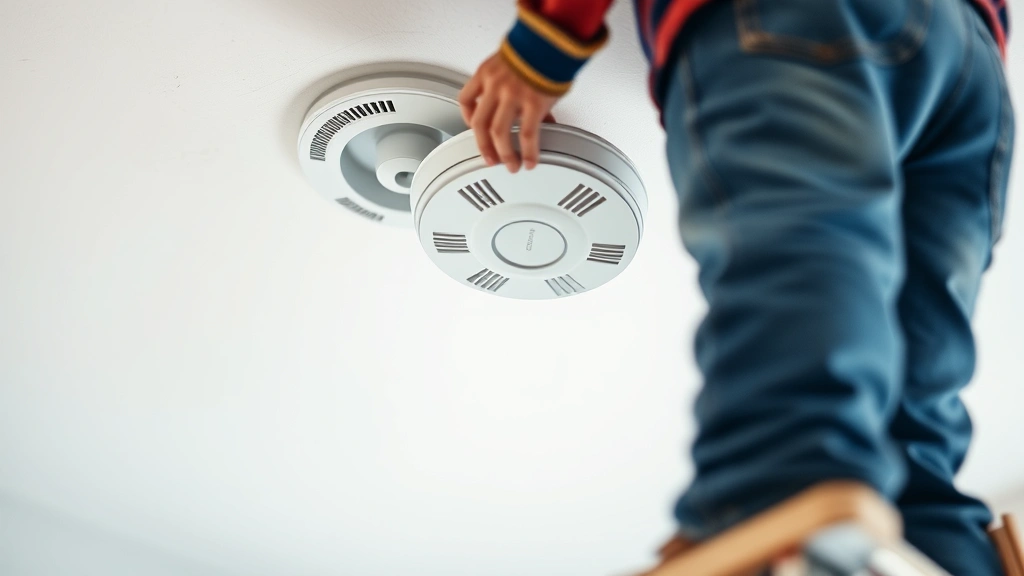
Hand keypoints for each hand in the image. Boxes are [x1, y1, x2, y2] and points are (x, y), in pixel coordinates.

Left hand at [458, 52, 559, 172]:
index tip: (474, 127)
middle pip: (480, 124)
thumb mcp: (511, 61)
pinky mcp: (533, 103)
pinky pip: (527, 134)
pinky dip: (528, 152)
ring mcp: (513, 96)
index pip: (466, 99)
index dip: (467, 117)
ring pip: (499, 133)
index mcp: (486, 73)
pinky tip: (530, 161)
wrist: (553, 39)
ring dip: (505, 154)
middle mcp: (495, 85)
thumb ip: (509, 84)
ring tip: (512, 166)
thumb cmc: (536, 48)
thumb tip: (522, 108)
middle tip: (490, 160)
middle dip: (484, 146)